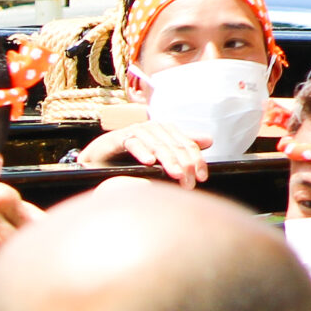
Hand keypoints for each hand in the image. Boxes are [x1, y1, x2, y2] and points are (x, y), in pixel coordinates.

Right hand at [0, 182, 41, 261]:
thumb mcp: (7, 203)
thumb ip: (29, 215)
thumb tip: (52, 228)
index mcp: (6, 197)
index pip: (27, 223)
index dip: (34, 241)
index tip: (41, 254)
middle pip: (11, 236)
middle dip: (19, 252)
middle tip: (27, 267)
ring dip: (2, 256)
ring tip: (9, 267)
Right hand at [80, 120, 212, 184]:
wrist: (100, 155)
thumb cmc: (132, 154)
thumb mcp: (160, 151)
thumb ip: (183, 145)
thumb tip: (210, 140)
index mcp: (166, 130)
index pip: (187, 145)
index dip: (196, 160)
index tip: (201, 177)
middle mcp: (154, 128)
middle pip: (174, 146)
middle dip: (184, 165)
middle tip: (189, 183)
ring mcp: (136, 131)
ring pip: (157, 145)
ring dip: (168, 160)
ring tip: (177, 174)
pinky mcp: (118, 138)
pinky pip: (133, 143)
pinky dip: (142, 151)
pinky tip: (149, 162)